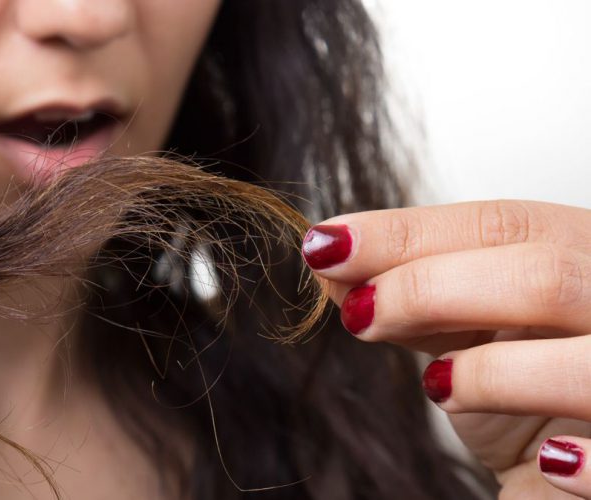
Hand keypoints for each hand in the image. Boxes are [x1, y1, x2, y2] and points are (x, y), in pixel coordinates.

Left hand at [302, 200, 590, 498]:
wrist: (576, 474)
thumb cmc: (527, 395)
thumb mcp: (466, 336)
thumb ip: (413, 299)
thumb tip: (328, 258)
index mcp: (589, 259)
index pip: (507, 224)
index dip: (408, 231)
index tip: (325, 244)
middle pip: (545, 274)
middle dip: (432, 290)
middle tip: (360, 314)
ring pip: (588, 363)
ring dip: (495, 374)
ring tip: (441, 388)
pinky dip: (579, 466)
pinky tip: (547, 462)